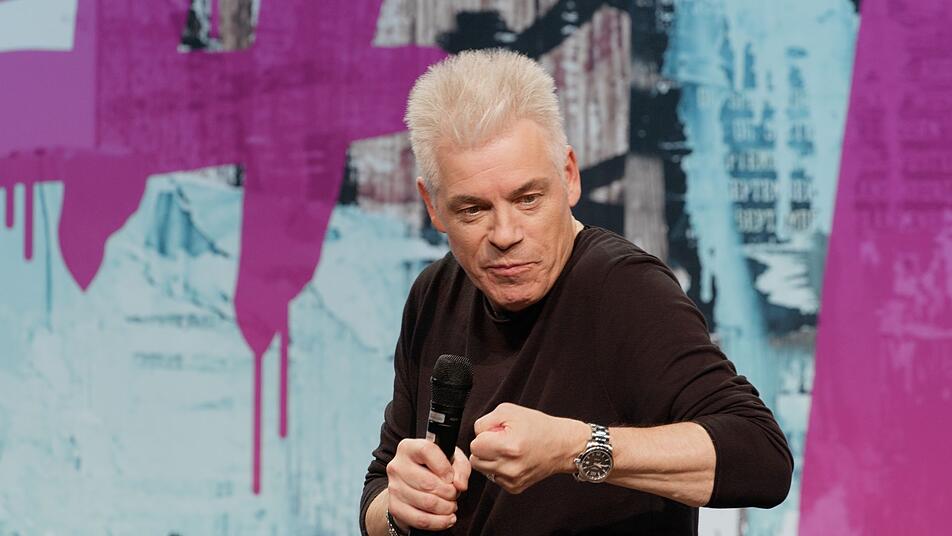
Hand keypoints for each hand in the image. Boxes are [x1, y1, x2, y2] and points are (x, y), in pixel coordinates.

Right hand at [386, 439, 470, 531]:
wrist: (412, 484)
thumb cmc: (435, 468)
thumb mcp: (452, 459)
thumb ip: (461, 468)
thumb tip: (460, 485)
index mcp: (409, 447)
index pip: (426, 451)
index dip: (444, 467)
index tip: (452, 478)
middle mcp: (397, 465)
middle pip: (428, 482)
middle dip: (449, 492)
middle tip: (454, 494)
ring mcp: (394, 487)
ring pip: (426, 502)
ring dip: (446, 508)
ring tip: (451, 505)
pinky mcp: (394, 507)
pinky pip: (420, 519)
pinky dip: (439, 522)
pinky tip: (448, 518)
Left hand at [469, 403, 588, 493]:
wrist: (562, 446)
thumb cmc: (538, 427)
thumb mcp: (509, 411)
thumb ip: (485, 422)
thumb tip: (476, 434)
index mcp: (508, 447)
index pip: (474, 446)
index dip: (483, 436)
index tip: (496, 433)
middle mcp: (509, 467)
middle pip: (475, 460)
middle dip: (484, 449)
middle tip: (500, 441)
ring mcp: (512, 480)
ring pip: (483, 469)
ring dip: (490, 459)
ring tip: (507, 450)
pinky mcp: (514, 488)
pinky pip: (494, 477)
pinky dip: (499, 468)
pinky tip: (513, 460)